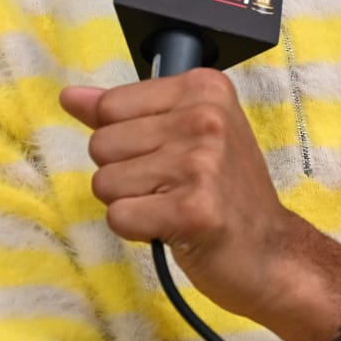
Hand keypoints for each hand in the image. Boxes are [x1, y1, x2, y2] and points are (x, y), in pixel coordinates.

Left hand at [60, 69, 312, 323]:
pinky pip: (118, 217)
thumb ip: (123, 112)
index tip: (164, 154)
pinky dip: (137, 230)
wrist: (270, 253)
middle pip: (101, 144)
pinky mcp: (193, 210)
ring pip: (104, 182)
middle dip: (124, 174)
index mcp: (203, 88)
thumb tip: (70, 96)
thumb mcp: (182, 134)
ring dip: (130, 204)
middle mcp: (205, 117)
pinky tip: (172, 227)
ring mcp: (201, 163)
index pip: (110, 105)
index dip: (124, 139)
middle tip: (170, 187)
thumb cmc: (224, 192)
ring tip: (172, 206)